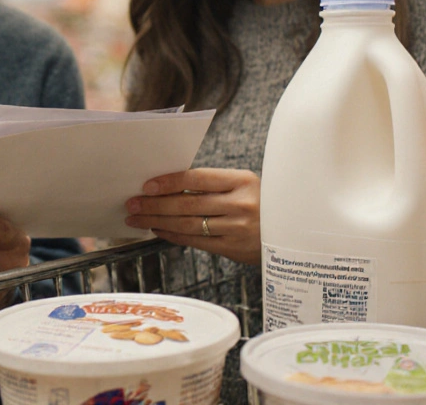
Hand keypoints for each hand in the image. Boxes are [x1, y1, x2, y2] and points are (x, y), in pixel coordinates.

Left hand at [124, 168, 260, 265]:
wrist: (292, 231)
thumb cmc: (260, 203)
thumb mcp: (243, 186)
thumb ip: (213, 185)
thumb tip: (168, 186)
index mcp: (242, 180)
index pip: (197, 178)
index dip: (169, 182)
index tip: (146, 185)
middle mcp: (241, 203)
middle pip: (188, 203)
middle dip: (155, 204)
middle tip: (132, 204)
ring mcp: (238, 228)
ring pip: (188, 224)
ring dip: (158, 221)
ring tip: (138, 218)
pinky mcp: (234, 248)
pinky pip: (196, 241)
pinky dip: (173, 235)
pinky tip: (159, 230)